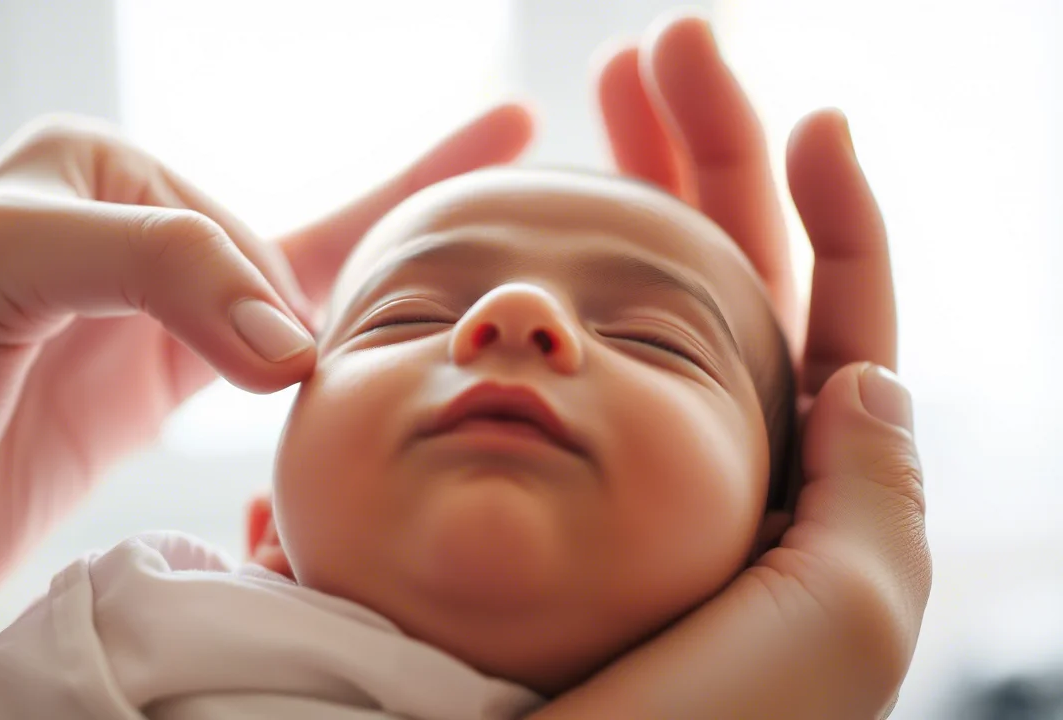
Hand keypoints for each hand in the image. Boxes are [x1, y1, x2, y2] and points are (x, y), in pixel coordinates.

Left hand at [0, 107, 531, 699]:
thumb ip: (149, 267)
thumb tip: (292, 339)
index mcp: (81, 171)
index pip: (223, 225)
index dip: (268, 298)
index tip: (290, 376)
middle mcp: (121, 227)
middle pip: (273, 256)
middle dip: (344, 299)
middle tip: (425, 325)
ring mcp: (141, 307)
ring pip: (286, 293)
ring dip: (363, 304)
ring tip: (462, 282)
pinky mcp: (151, 378)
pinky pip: (261, 347)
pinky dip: (330, 328)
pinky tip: (391, 305)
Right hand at [531, 15, 926, 717]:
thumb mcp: (839, 620)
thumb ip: (874, 489)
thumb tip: (866, 368)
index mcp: (794, 500)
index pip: (837, 327)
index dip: (836, 211)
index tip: (810, 118)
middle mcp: (702, 485)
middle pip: (716, 288)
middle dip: (697, 161)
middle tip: (651, 57)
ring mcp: (598, 485)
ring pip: (610, 312)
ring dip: (601, 204)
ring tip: (572, 117)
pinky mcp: (505, 492)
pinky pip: (506, 369)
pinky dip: (501, 294)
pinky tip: (481, 237)